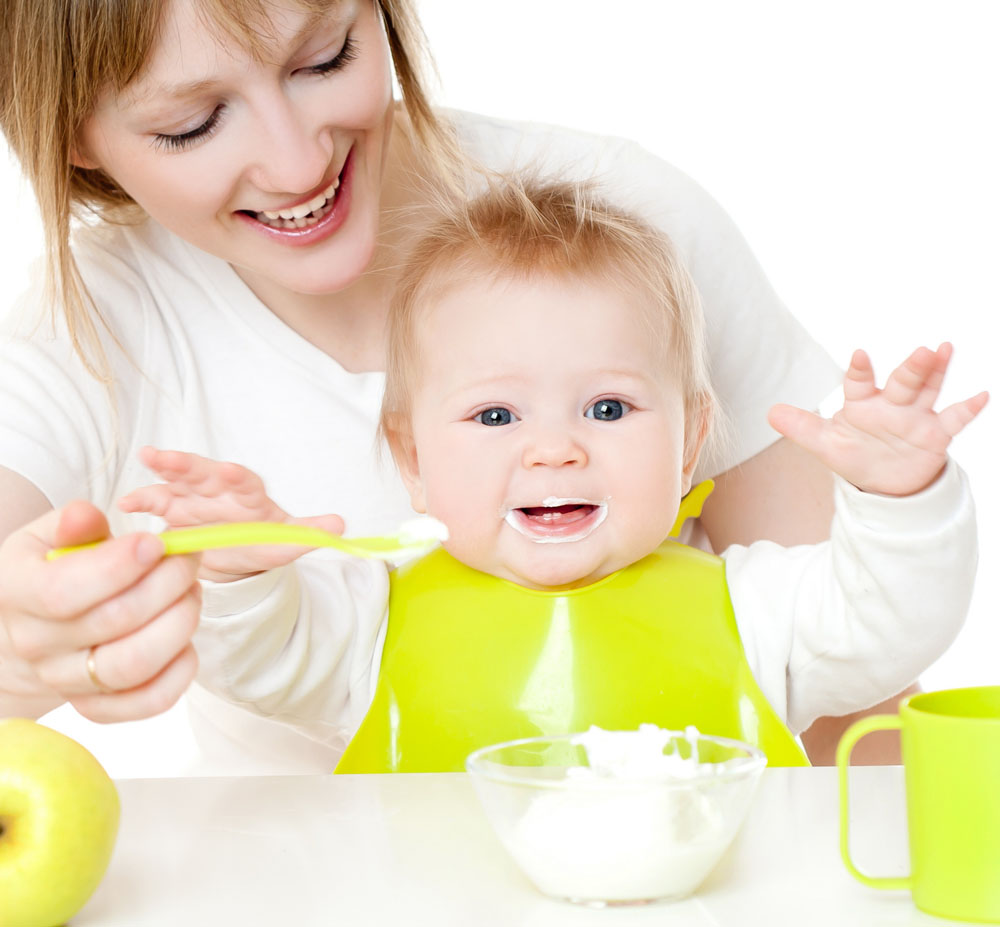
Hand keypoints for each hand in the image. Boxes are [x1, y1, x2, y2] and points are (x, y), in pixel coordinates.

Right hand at [0, 501, 199, 721]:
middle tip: (188, 560)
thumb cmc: (50, 574)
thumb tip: (82, 516)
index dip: (119, 566)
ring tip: (191, 593)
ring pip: (135, 665)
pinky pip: (148, 701)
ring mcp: (67, 681)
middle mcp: (37, 645)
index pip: (63, 591)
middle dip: (168, 583)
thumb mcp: (48, 538)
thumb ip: (72, 525)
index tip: (156, 543)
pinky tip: (187, 640)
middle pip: (116, 622)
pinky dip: (181, 672)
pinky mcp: (99, 707)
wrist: (29, 633)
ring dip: (180, 623)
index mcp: (19, 593)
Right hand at [118, 446, 344, 581]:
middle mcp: (220, 491)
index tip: (227, 471)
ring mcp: (195, 498)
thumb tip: (341, 527)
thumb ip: (309, 533)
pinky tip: (124, 505)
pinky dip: (141, 500)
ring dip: (162, 471)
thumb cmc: (267, 540)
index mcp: (250, 496)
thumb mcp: (288, 541)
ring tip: (146, 459)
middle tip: (164, 456)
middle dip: (186, 465)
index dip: (235, 476)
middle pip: (204, 474)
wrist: (242, 553)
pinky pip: (156, 502)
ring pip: (177, 481)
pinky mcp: (175, 511)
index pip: (244, 481)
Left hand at [768, 343, 987, 495]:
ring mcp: (915, 417)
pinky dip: (968, 408)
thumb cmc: (854, 455)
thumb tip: (770, 413)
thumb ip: (802, 427)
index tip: (860, 354)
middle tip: (923, 349)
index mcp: (862, 403)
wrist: (882, 483)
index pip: (860, 382)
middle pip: (903, 381)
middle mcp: (891, 404)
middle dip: (912, 366)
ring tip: (945, 349)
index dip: (860, 370)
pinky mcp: (935, 434)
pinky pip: (954, 419)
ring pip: (928, 390)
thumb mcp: (825, 445)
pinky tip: (981, 395)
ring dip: (937, 372)